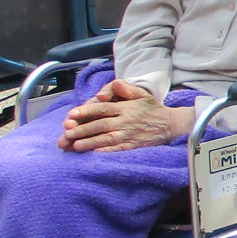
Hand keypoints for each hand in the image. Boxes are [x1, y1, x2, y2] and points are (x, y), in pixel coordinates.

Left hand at [59, 78, 186, 151]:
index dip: (86, 111)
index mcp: (125, 108)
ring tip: (74, 146)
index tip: (71, 115)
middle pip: (100, 125)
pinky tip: (93, 154)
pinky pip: (117, 149)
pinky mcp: (132, 146)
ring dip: (89, 142)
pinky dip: (104, 152)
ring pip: (106, 138)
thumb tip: (115, 84)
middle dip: (82, 129)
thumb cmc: (152, 109)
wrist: (170, 125)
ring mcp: (129, 135)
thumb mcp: (142, 94)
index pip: (102, 108)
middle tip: (66, 133)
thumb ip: (127, 89)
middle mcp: (125, 121)